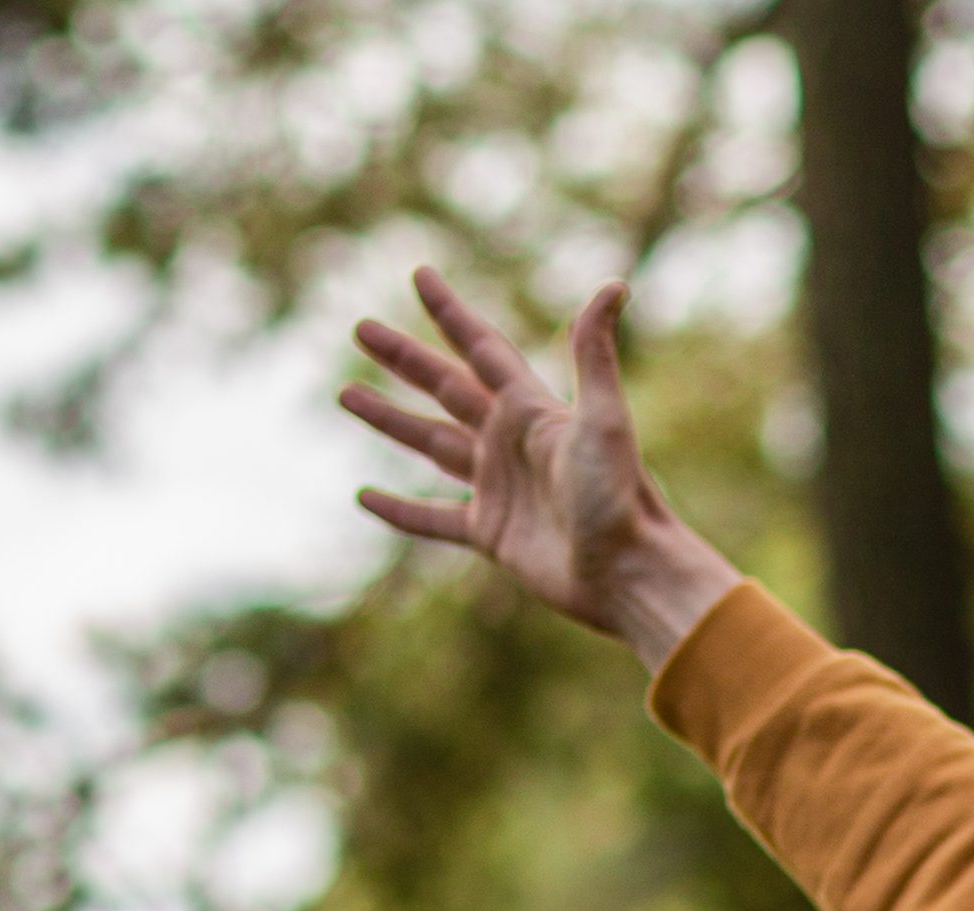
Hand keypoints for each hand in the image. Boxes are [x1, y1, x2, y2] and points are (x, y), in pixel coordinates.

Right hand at [344, 267, 747, 666]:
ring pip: (430, 444)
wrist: (627, 571)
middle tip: (361, 328)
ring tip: (347, 393)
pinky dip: (398, 510)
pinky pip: (432, 518)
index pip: (480, 348)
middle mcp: (509, 442)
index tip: (420, 276)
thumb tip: (613, 284)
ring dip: (389, 419)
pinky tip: (364, 497)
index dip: (450, 312)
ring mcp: (497, 487)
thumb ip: (594, 354)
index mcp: (529, 409)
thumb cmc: (620, 495)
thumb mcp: (603, 418)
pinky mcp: (491, 534)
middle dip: (403, 357)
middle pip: (444, 387)